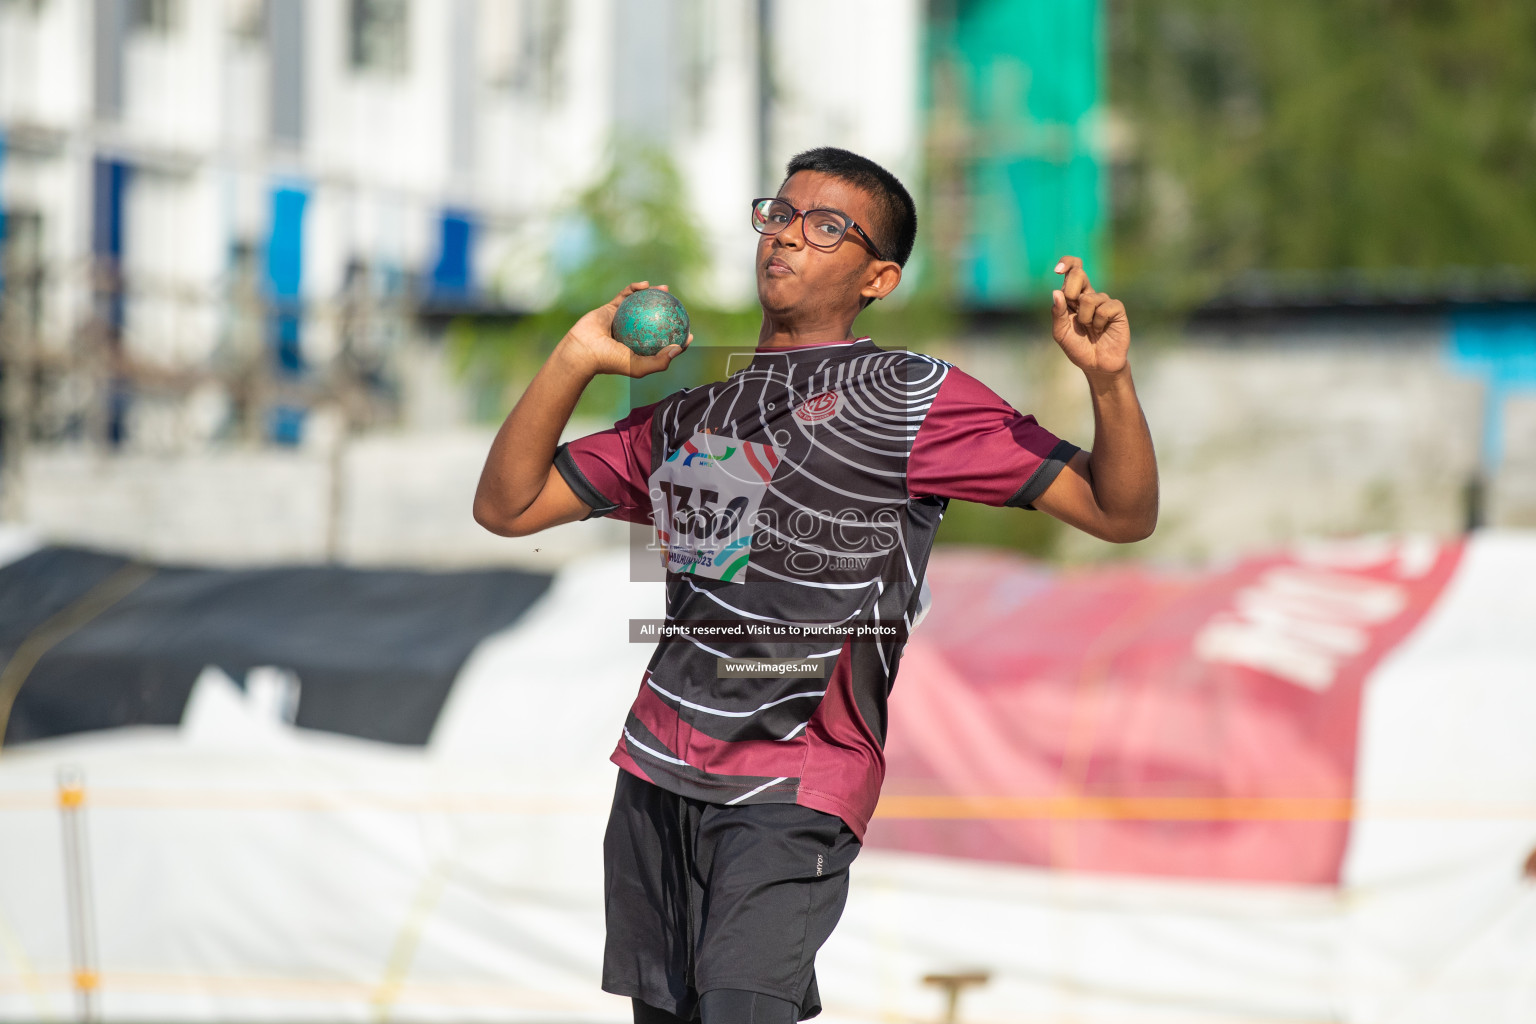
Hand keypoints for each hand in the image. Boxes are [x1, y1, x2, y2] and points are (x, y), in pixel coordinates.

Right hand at [561, 281, 691, 378]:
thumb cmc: (610, 361)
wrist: (582, 351)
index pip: (662, 343)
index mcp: (639, 349)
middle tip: (679, 306)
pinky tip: (645, 284)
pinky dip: (635, 288)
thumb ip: (660, 361)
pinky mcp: (610, 308)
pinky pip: (625, 295)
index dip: (677, 338)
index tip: (688, 332)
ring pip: (640, 305)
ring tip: (665, 290)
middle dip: (668, 312)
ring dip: (653, 295)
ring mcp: (621, 320)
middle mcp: (631, 334)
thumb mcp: (639, 367)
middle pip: (654, 320)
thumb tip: (679, 349)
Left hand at [1050, 256, 1129, 376]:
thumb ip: (1058, 313)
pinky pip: (1104, 308)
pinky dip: (1098, 322)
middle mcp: (1088, 295)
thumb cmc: (1078, 348)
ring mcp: (1104, 301)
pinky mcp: (1117, 309)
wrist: (1096, 365)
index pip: (1072, 270)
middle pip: (1079, 275)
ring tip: (1090, 329)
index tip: (1057, 269)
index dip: (1067, 263)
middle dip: (1071, 291)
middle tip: (1073, 309)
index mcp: (1073, 297)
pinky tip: (1102, 330)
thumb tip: (1056, 292)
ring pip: (1089, 298)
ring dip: (1085, 318)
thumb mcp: (1061, 332)